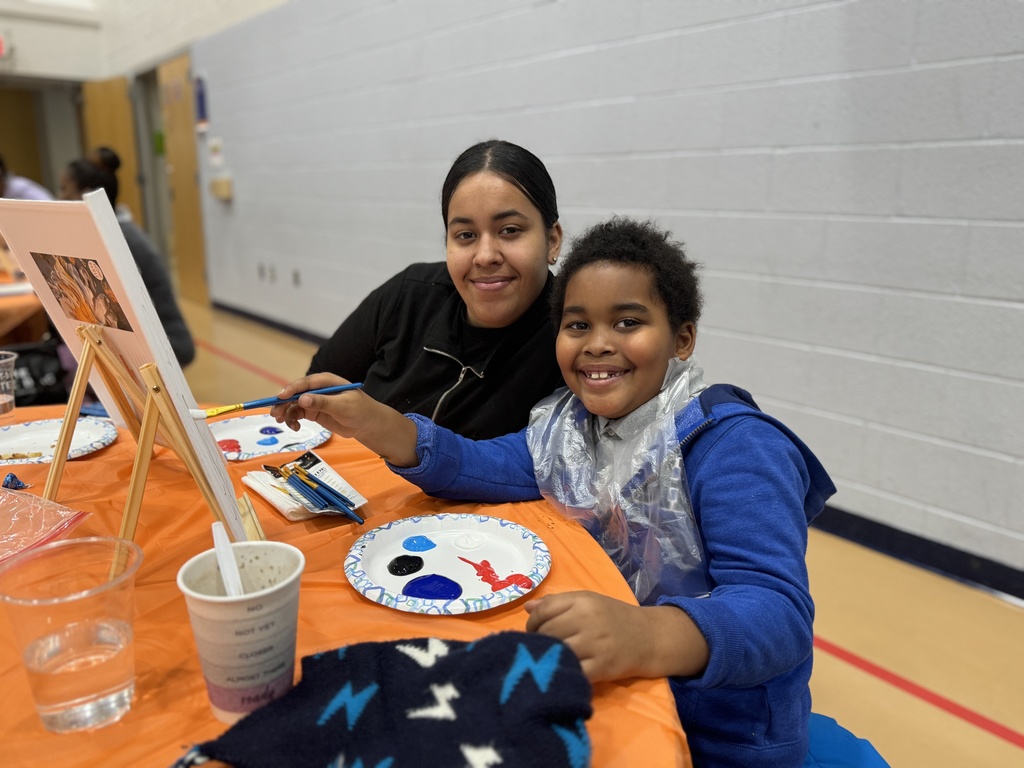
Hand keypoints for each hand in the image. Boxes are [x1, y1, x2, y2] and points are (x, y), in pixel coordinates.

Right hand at [269, 373, 418, 465]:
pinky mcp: (313, 412)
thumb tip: (302, 399)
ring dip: (286, 412)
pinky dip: (293, 420)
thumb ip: (323, 402)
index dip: (291, 389)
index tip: (280, 397)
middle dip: (283, 403)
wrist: (367, 424)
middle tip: (274, 414)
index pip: (305, 383)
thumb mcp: (343, 406)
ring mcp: (314, 401)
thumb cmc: (360, 410)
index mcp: (326, 381)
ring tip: (283, 422)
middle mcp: (317, 389)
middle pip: (295, 393)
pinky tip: (295, 427)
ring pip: (293, 404)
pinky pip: (297, 414)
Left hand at [524, 591, 708, 681]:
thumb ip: (557, 603)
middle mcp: (587, 620)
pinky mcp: (601, 668)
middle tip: (540, 647)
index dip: (532, 623)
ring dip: (547, 657)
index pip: (544, 610)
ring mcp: (594, 645)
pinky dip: (563, 672)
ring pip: (556, 651)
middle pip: (547, 632)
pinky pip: (572, 671)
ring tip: (548, 658)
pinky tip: (563, 670)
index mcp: (582, 601)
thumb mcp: (588, 601)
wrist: (649, 637)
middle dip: (538, 641)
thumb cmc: (614, 617)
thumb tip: (528, 608)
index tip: (532, 631)